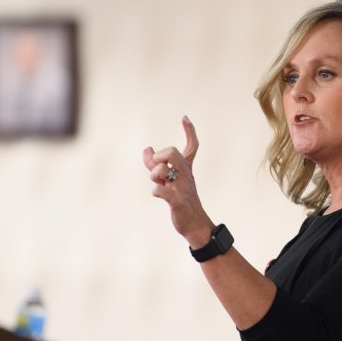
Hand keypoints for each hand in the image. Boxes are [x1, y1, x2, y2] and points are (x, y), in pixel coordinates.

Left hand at [143, 116, 213, 243]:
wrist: (195, 223)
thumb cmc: (181, 200)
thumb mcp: (169, 180)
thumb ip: (155, 164)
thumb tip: (146, 148)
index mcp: (186, 169)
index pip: (192, 146)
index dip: (189, 131)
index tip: (185, 118)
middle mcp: (186, 175)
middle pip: (172, 152)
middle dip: (159, 157)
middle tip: (160, 169)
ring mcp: (183, 187)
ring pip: (162, 170)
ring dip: (155, 176)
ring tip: (160, 184)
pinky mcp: (177, 201)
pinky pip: (159, 190)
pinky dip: (156, 191)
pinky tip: (161, 196)